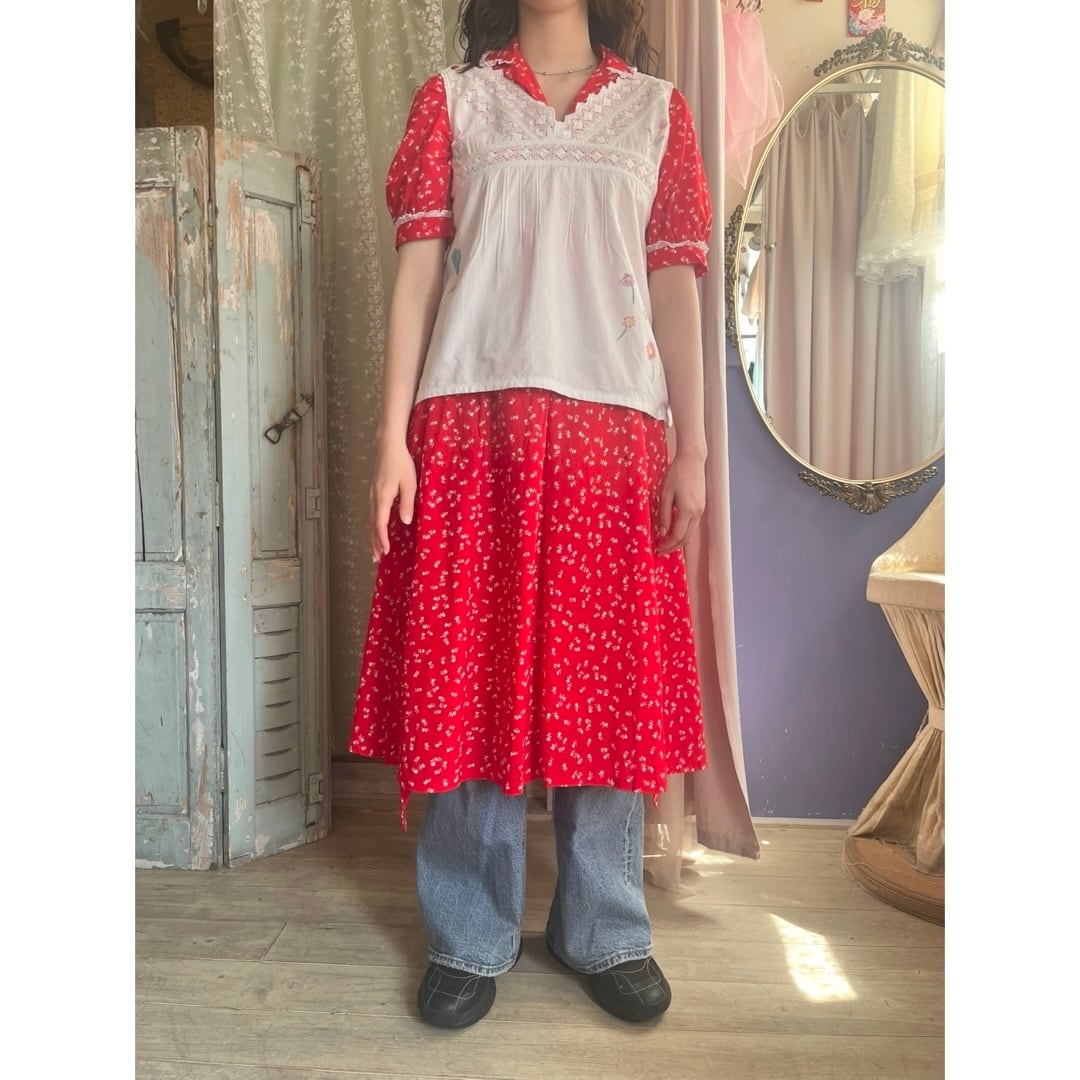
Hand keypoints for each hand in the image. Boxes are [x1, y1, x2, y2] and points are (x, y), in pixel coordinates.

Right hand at [369, 440, 416, 561]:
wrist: (388, 446)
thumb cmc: (401, 463)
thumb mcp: (409, 483)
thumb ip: (407, 503)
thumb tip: (405, 522)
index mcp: (382, 498)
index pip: (380, 524)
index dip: (382, 539)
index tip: (385, 552)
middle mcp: (374, 498)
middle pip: (372, 525)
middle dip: (374, 542)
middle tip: (376, 558)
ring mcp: (372, 494)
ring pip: (371, 519)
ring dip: (372, 536)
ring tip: (375, 549)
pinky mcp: (374, 491)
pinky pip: (372, 513)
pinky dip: (373, 525)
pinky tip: (376, 529)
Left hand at [656, 451, 705, 554]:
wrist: (692, 460)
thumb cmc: (676, 474)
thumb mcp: (665, 494)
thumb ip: (664, 515)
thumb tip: (662, 532)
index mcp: (687, 510)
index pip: (677, 535)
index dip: (667, 545)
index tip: (657, 549)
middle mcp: (697, 513)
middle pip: (686, 538)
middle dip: (673, 547)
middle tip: (661, 550)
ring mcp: (701, 509)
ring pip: (691, 532)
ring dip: (679, 540)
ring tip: (666, 543)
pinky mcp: (701, 505)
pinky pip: (692, 524)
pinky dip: (684, 531)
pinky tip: (674, 530)